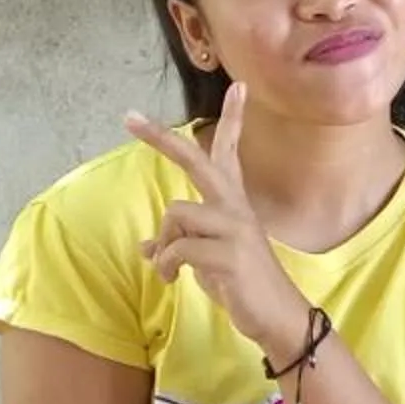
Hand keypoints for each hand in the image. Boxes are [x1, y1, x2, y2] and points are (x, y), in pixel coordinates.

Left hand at [127, 94, 312, 359]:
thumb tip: (146, 246)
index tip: (237, 86)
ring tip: (170, 269)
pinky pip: (178, 247)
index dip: (232, 118)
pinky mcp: (229, 252)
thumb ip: (180, 245)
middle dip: (162, 139)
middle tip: (128, 117)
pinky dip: (167, 265)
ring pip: (177, 213)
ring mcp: (235, 227)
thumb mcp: (206, 262)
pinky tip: (173, 279)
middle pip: (198, 161)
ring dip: (165, 245)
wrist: (276, 317)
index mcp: (234, 203)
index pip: (229, 152)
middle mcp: (236, 207)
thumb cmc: (243, 286)